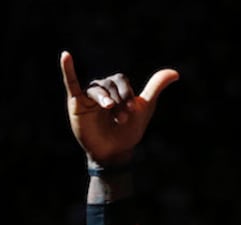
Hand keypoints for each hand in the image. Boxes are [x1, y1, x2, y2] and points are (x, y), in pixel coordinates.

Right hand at [60, 51, 178, 165]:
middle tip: (123, 118)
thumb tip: (175, 72)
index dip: (127, 93)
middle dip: (118, 100)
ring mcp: (88, 96)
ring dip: (105, 99)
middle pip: (109, 85)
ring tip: (110, 110)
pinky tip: (65, 55)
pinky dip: (67, 69)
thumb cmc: (129, 131)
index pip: (120, 81)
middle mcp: (102, 89)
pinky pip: (71, 83)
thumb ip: (155, 87)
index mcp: (117, 88)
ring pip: (96, 89)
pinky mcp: (76, 103)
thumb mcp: (144, 108)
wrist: (114, 153)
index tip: (133, 110)